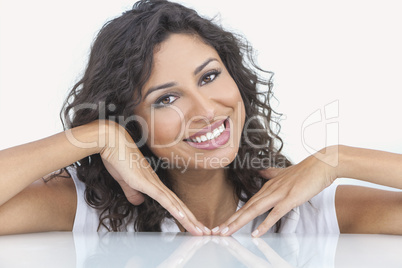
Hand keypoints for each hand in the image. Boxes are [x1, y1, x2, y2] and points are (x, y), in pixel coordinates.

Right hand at [99, 121, 209, 235]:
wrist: (112, 141)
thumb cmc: (117, 157)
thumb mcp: (125, 180)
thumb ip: (132, 191)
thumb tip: (138, 201)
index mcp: (153, 183)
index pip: (173, 202)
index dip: (183, 214)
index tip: (193, 225)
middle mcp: (157, 183)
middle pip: (178, 205)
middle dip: (192, 220)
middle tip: (204, 232)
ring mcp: (153, 183)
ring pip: (175, 204)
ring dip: (188, 219)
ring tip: (200, 231)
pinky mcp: (146, 182)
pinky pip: (163, 198)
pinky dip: (174, 209)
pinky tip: (183, 218)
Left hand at [215, 146, 338, 236]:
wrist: (321, 164)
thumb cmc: (305, 171)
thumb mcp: (284, 173)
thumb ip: (271, 174)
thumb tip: (261, 172)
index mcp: (267, 186)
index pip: (247, 204)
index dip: (234, 215)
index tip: (223, 225)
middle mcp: (269, 190)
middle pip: (246, 208)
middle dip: (230, 221)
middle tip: (216, 232)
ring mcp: (279, 194)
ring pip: (254, 210)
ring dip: (239, 222)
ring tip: (226, 232)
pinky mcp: (290, 199)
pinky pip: (274, 213)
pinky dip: (264, 224)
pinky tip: (255, 233)